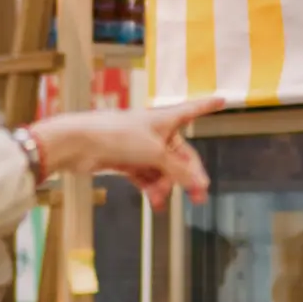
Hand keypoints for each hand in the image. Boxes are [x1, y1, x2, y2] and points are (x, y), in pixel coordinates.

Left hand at [27, 98, 227, 203]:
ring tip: (162, 201)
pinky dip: (151, 189)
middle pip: (181, 155)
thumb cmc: (117, 136)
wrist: (80, 144)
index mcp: (165, 119)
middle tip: (198, 197)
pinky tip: (155, 202)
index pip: (193, 110)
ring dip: (166, 186)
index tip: (222, 99)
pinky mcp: (128, 161)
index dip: (208, 105)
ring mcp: (141, 147)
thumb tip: (199, 185)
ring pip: (164, 170)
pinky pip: (147, 177)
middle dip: (188, 176)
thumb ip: (179, 171)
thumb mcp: (155, 153)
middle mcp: (156, 132)